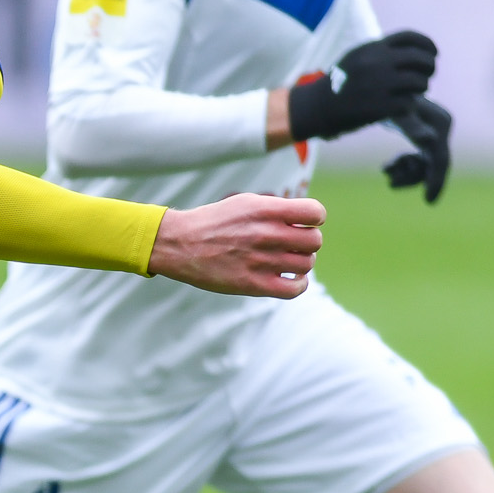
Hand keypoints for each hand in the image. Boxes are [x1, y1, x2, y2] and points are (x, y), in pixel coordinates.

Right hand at [148, 191, 323, 297]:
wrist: (178, 244)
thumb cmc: (213, 222)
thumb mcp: (244, 203)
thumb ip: (277, 209)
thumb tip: (308, 221)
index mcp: (264, 210)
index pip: (315, 213)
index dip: (314, 219)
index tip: (302, 224)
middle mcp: (265, 234)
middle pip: (314, 241)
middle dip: (307, 242)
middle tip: (292, 244)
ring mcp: (260, 260)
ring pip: (307, 264)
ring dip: (302, 262)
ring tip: (287, 260)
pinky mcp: (253, 284)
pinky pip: (295, 288)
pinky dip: (299, 284)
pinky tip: (289, 278)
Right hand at [286, 30, 434, 142]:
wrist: (316, 107)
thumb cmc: (339, 83)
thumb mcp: (356, 57)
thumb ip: (381, 51)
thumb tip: (414, 49)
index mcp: (372, 48)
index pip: (411, 38)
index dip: (428, 45)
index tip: (433, 54)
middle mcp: (377, 63)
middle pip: (421, 59)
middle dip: (430, 67)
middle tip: (428, 75)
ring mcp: (379, 85)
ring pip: (420, 82)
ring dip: (422, 88)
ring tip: (415, 92)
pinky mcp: (380, 106)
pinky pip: (410, 102)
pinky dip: (409, 105)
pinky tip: (402, 105)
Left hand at [385, 98, 450, 204]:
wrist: (376, 87)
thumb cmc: (385, 100)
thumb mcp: (396, 115)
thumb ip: (412, 128)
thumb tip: (430, 141)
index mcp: (441, 124)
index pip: (441, 158)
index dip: (436, 180)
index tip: (428, 202)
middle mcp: (442, 127)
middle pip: (435, 163)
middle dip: (414, 177)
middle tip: (390, 181)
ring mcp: (435, 132)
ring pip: (426, 164)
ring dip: (406, 172)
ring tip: (385, 170)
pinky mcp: (425, 135)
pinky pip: (420, 160)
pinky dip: (405, 167)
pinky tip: (387, 167)